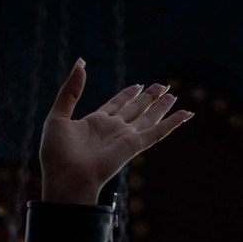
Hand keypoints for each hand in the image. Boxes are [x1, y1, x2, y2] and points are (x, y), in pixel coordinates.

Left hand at [38, 63, 191, 204]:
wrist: (66, 178)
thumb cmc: (57, 154)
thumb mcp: (58, 115)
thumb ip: (71, 90)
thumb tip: (81, 63)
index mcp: (95, 122)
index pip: (116, 104)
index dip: (128, 94)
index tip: (138, 84)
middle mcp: (113, 129)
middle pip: (135, 109)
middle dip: (149, 97)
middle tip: (163, 85)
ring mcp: (124, 138)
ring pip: (148, 118)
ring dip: (161, 106)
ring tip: (173, 94)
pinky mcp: (133, 146)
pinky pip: (157, 132)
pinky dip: (172, 123)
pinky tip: (185, 114)